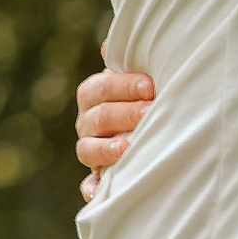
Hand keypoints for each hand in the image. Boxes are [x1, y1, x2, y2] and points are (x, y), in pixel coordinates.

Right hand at [77, 65, 155, 196]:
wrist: (149, 121)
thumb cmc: (147, 93)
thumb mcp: (140, 74)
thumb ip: (128, 60)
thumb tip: (110, 44)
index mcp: (94, 94)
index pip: (100, 88)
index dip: (122, 86)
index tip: (150, 86)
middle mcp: (87, 121)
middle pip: (97, 117)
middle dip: (124, 114)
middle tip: (149, 112)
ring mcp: (90, 148)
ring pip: (87, 149)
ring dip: (105, 149)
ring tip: (127, 148)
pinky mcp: (97, 175)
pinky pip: (89, 184)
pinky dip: (93, 188)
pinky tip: (98, 194)